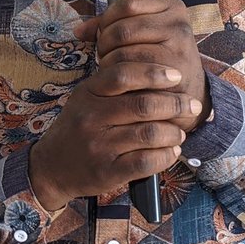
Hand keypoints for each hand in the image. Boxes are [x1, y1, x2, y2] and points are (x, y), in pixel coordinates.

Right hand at [28, 58, 201, 211]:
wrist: (52, 168)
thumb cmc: (79, 128)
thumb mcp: (87, 99)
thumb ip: (115, 84)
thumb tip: (161, 71)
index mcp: (88, 93)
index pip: (123, 74)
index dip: (154, 72)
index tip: (176, 75)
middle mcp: (91, 118)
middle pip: (143, 104)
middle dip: (175, 103)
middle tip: (192, 104)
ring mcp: (98, 146)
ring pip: (150, 134)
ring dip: (174, 132)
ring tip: (180, 132)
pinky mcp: (107, 172)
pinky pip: (146, 162)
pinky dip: (166, 155)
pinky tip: (172, 151)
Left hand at [74, 0, 210, 132]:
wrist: (187, 93)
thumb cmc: (156, 58)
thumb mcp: (142, 34)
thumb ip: (111, 25)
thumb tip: (79, 31)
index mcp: (172, 6)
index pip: (128, 3)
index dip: (108, 18)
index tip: (104, 32)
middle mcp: (179, 23)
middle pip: (123, 28)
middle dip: (105, 43)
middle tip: (104, 54)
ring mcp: (179, 48)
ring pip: (124, 50)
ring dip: (109, 61)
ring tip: (110, 67)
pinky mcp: (173, 72)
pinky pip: (132, 71)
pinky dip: (117, 75)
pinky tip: (119, 79)